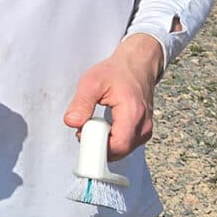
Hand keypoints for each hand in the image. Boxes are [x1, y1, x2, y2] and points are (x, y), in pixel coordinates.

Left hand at [64, 34, 163, 157]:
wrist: (137, 65)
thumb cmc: (117, 72)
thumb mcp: (92, 82)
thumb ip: (81, 103)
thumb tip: (71, 122)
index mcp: (132, 113)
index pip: (117, 145)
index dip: (97, 145)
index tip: (83, 134)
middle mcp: (143, 125)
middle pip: (120, 150)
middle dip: (99, 145)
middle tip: (85, 129)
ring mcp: (145, 130)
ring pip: (123, 150)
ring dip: (106, 143)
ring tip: (95, 125)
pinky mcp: (143, 131)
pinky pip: (127, 145)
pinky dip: (113, 140)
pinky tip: (105, 128)